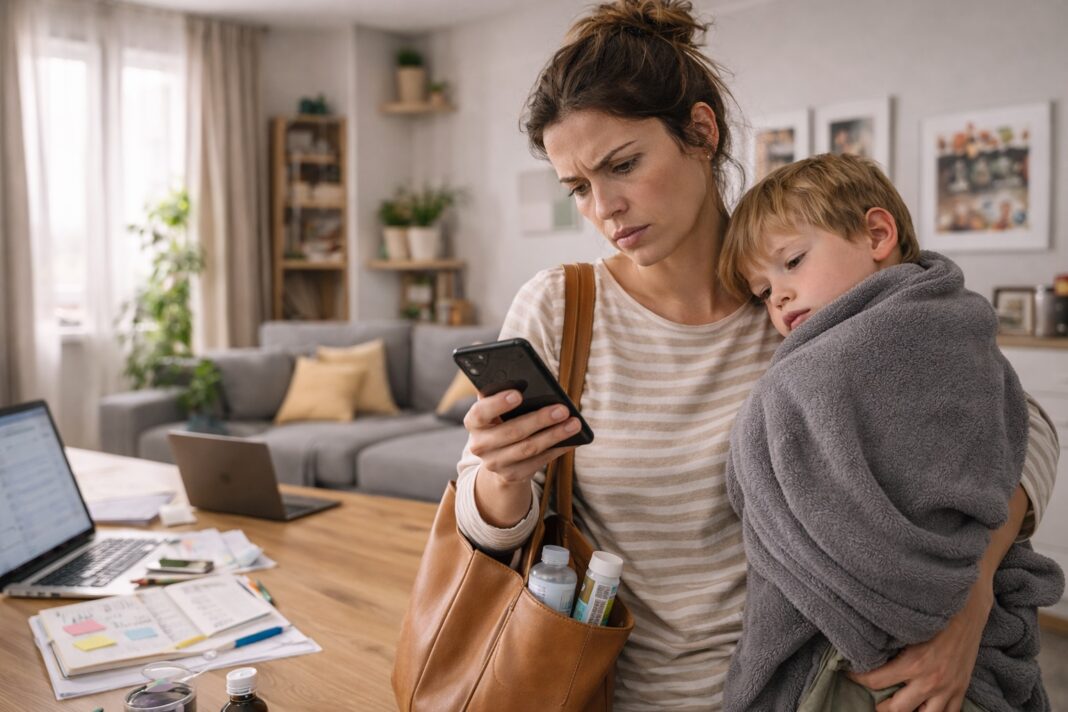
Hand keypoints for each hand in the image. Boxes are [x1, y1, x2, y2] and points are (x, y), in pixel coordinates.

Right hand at [465, 389, 580, 485]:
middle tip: (562, 409)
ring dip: (554, 435)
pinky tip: (571, 440)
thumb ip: (502, 394)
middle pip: (512, 432)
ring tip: (574, 424)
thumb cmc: (501, 421)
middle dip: (540, 419)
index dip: (498, 404)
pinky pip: (538, 462)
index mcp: (473, 422)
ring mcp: (495, 463)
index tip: (518, 394)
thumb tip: (528, 381)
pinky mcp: (511, 475)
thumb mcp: (496, 408)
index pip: (480, 412)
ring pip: (528, 448)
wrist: (496, 456)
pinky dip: (556, 450)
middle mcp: (479, 445)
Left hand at [848, 581, 992, 711]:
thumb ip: (889, 644)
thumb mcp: (907, 628)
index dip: (857, 678)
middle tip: (873, 699)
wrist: (967, 610)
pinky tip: (923, 708)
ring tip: (896, 706)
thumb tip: (866, 649)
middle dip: (881, 706)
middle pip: (896, 709)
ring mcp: (948, 689)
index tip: (849, 673)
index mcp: (913, 664)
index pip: (875, 681)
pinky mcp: (961, 689)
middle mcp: (930, 682)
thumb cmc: (933, 614)